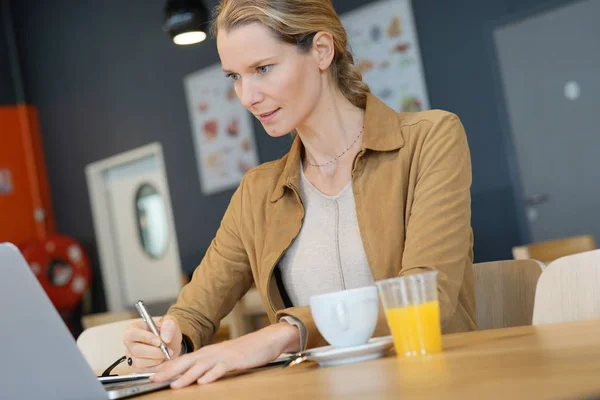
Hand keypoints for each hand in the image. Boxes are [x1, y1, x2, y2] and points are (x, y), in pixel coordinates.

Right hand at [123, 316, 182, 371]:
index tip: (159, 341)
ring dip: (156, 360)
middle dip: (154, 352)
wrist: (171, 344)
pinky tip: (162, 361)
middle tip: (167, 350)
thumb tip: (165, 337)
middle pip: (136, 350)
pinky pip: (144, 370)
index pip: (132, 333)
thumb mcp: (171, 323)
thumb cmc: (167, 332)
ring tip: (165, 354)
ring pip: (139, 362)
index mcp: (134, 328)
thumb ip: (169, 325)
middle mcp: (130, 343)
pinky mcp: (136, 367)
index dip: (146, 337)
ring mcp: (131, 356)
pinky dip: (156, 367)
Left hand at [150, 322, 299, 387]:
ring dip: (187, 376)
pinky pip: (221, 368)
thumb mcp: (224, 357)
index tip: (152, 374)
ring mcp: (223, 356)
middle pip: (187, 361)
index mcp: (208, 352)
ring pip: (201, 366)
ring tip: (174, 386)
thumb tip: (195, 376)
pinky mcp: (235, 360)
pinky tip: (203, 382)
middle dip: (169, 371)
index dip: (167, 367)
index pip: (184, 359)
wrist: (266, 340)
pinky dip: (211, 375)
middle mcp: (212, 352)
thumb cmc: (245, 351)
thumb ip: (209, 365)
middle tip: (154, 378)